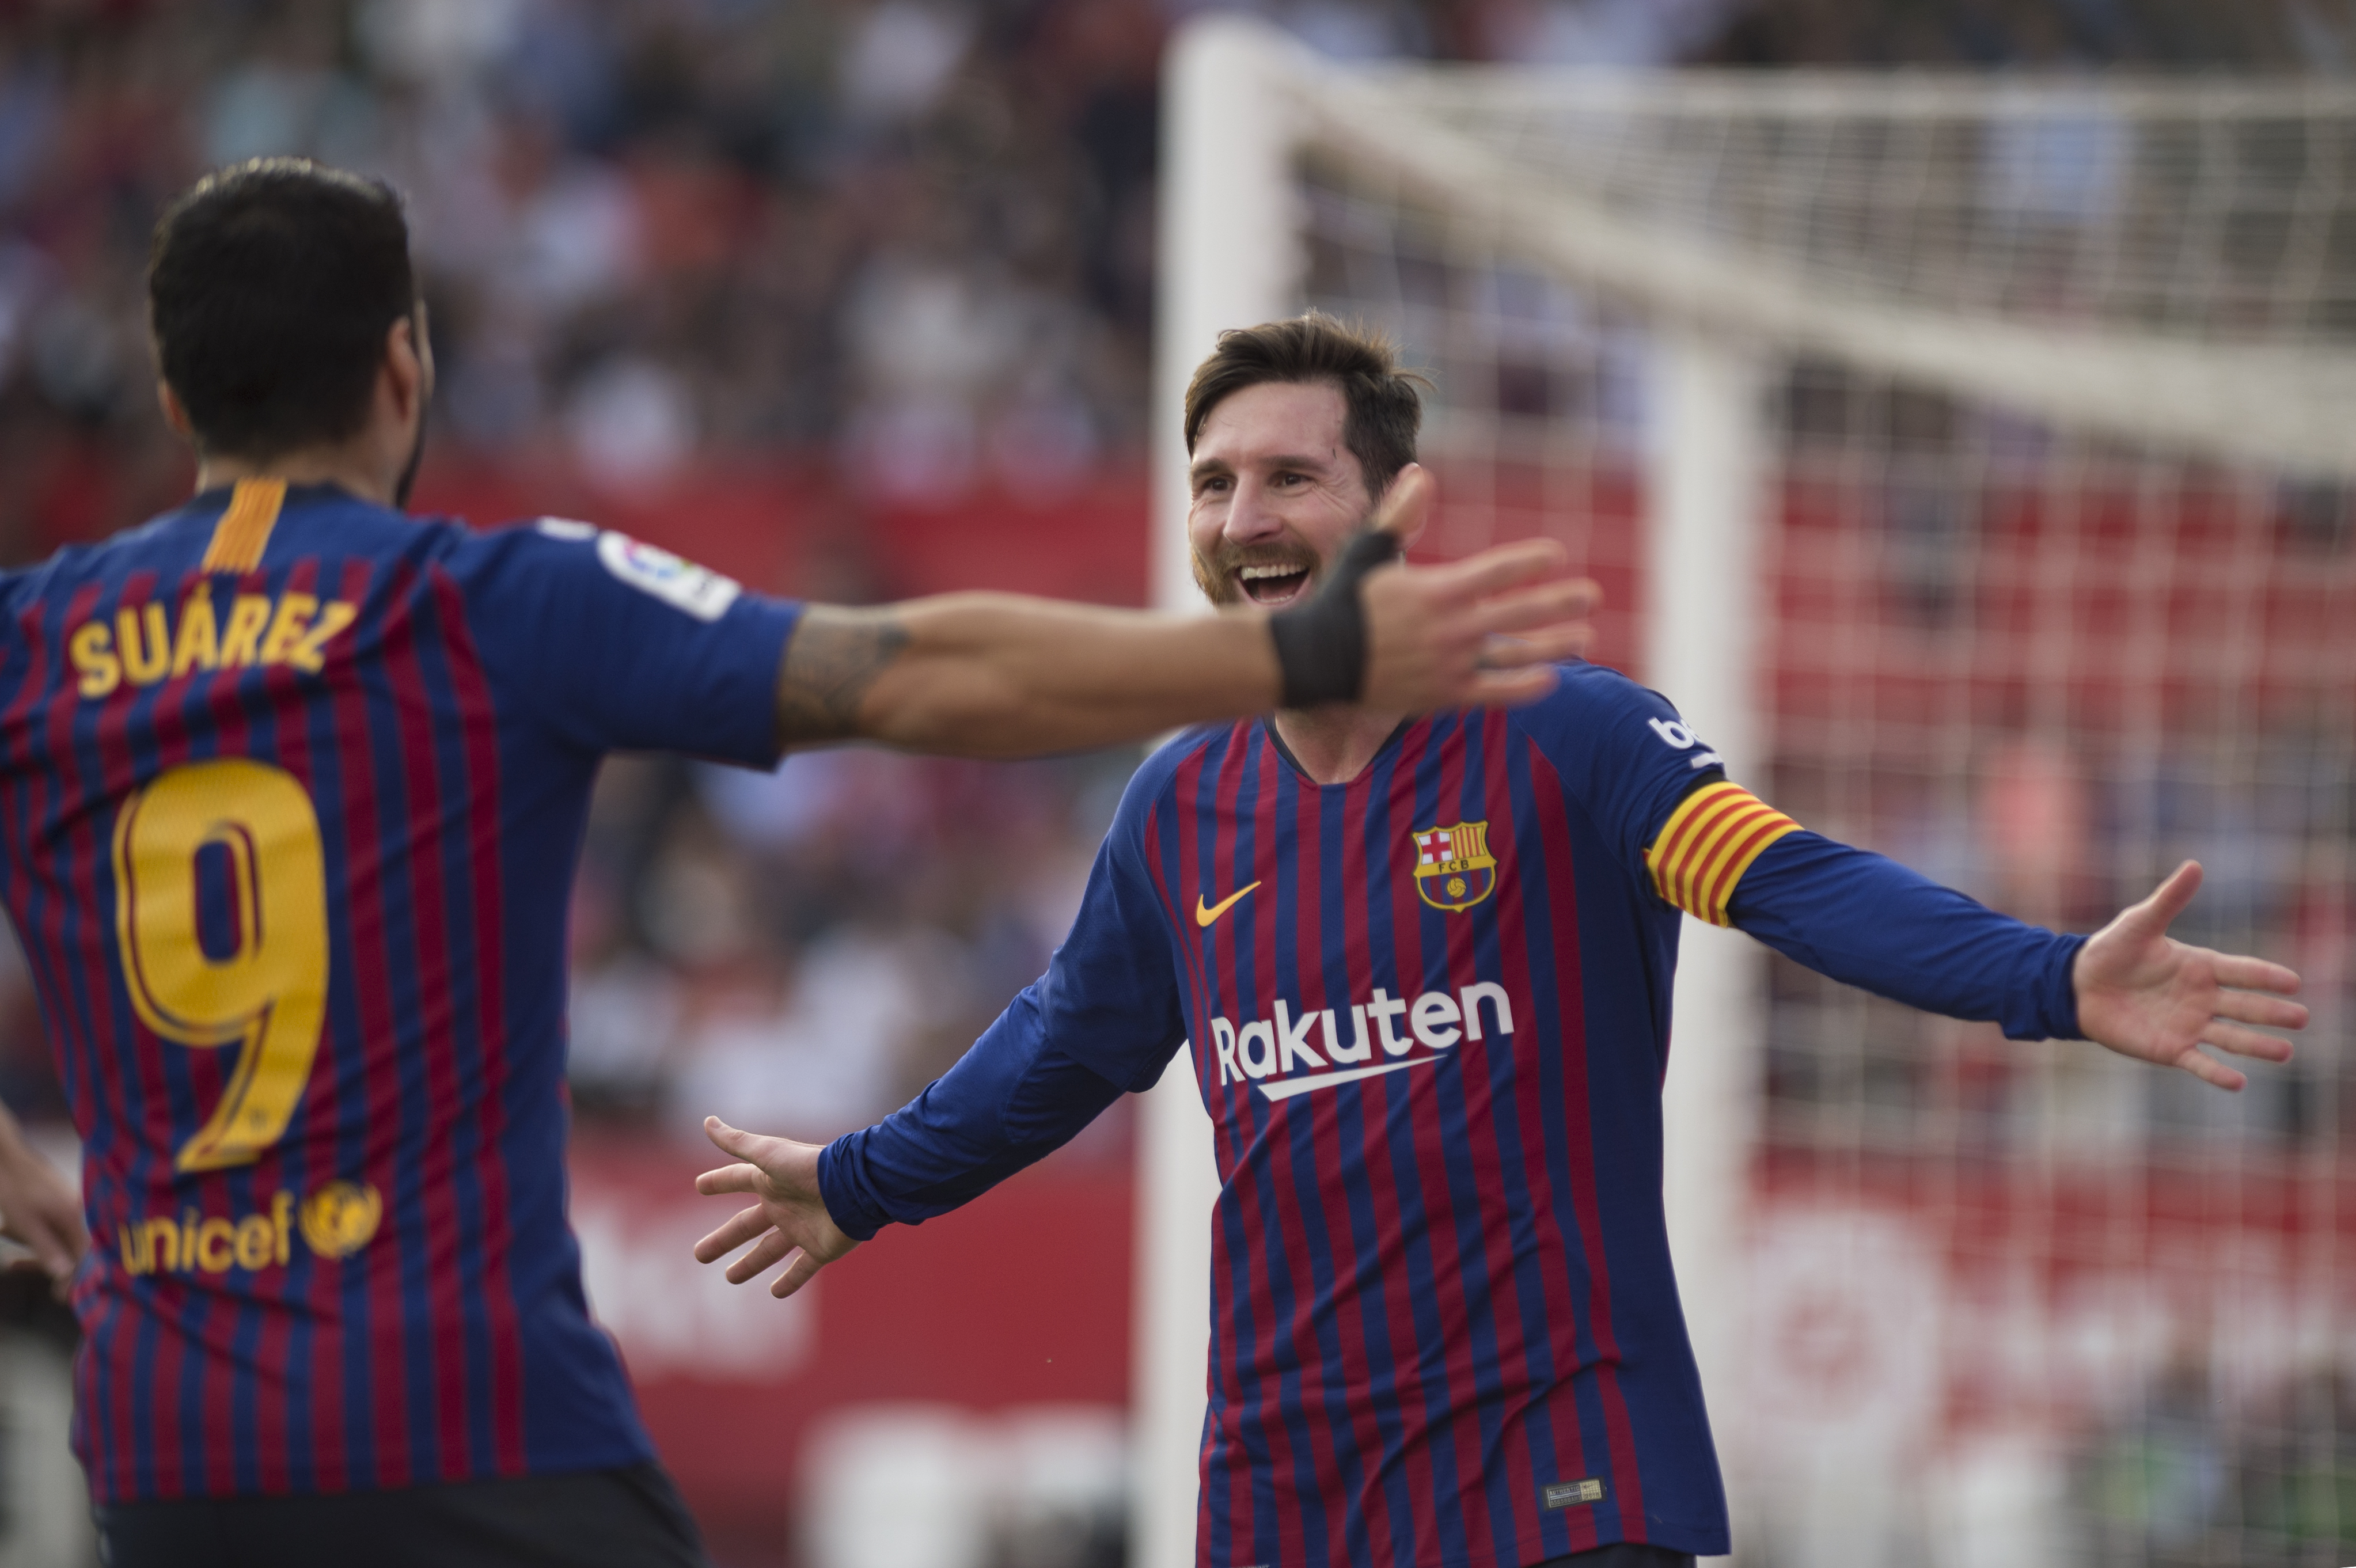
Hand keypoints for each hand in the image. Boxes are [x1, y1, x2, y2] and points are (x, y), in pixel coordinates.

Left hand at [0, 1121, 83, 1296]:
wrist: (6, 1155)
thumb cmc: (16, 1189)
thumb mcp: (27, 1224)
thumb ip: (47, 1249)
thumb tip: (63, 1275)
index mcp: (75, 1216)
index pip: (86, 1253)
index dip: (77, 1276)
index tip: (62, 1296)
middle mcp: (77, 1210)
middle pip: (75, 1246)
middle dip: (55, 1265)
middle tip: (43, 1286)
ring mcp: (68, 1204)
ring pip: (60, 1235)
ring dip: (37, 1248)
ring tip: (11, 1253)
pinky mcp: (57, 1201)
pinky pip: (51, 1224)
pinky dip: (34, 1234)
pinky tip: (9, 1231)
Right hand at [691, 1116, 857, 1298]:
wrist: (854, 1188)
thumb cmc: (809, 1168)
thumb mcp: (768, 1154)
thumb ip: (737, 1142)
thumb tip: (706, 1121)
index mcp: (771, 1181)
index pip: (738, 1180)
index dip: (719, 1182)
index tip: (700, 1186)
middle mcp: (784, 1205)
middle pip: (746, 1225)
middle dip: (723, 1239)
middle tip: (699, 1254)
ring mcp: (802, 1228)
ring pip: (770, 1250)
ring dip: (750, 1263)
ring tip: (730, 1278)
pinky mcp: (820, 1248)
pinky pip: (803, 1268)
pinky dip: (791, 1281)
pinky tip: (775, 1293)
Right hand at [1358, 466, 1600, 711]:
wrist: (1316, 661)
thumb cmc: (1343, 601)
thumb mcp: (1369, 551)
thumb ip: (1401, 515)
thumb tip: (1420, 473)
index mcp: (1436, 589)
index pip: (1497, 571)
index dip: (1530, 562)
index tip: (1557, 555)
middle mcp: (1450, 627)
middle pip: (1518, 612)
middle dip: (1560, 602)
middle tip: (1592, 595)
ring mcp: (1450, 663)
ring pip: (1515, 654)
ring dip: (1554, 645)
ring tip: (1585, 638)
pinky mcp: (1444, 694)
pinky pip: (1494, 691)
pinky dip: (1524, 688)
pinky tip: (1552, 680)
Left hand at [2072, 861, 2306, 1091]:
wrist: (2078, 984)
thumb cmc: (2112, 950)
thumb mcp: (2140, 922)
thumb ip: (2169, 900)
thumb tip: (2194, 865)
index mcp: (2200, 966)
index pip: (2241, 971)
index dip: (2266, 976)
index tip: (2293, 982)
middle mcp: (2202, 998)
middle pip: (2244, 1007)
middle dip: (2272, 1012)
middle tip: (2301, 1017)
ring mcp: (2188, 1025)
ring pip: (2231, 1037)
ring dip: (2257, 1045)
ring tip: (2285, 1051)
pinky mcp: (2169, 1049)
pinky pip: (2199, 1063)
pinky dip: (2217, 1073)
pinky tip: (2238, 1082)